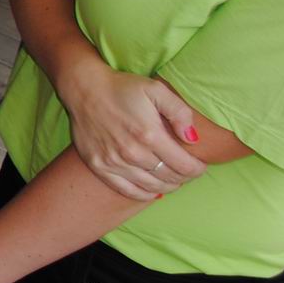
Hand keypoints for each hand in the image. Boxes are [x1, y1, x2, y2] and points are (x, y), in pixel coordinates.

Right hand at [55, 62, 203, 199]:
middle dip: (185, 177)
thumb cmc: (122, 88)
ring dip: (167, 186)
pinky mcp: (99, 166)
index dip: (198, 169)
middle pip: (170, 178)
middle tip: (187, 170)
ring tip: (172, 178)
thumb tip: (193, 139)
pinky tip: (152, 189)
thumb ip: (180, 112)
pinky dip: (144, 194)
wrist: (83, 88)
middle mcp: (132, 152)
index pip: (185, 166)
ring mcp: (114, 162)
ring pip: (152, 187)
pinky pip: (127, 190)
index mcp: (149, 135)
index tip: (200, 165)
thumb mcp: (156, 89)